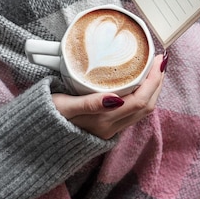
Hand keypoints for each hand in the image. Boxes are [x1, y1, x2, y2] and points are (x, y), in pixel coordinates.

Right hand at [52, 53, 166, 139]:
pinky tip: (140, 83)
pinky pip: (135, 111)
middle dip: (157, 83)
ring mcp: (112, 129)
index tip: (157, 60)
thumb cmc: (46, 117)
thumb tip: (114, 97)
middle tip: (160, 60)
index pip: (141, 101)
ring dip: (152, 89)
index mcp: (104, 121)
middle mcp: (112, 127)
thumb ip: (89, 103)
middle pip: (147, 105)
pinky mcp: (110, 127)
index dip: (153, 81)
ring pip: (143, 110)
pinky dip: (143, 95)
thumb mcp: (63, 106)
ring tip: (154, 69)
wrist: (39, 138)